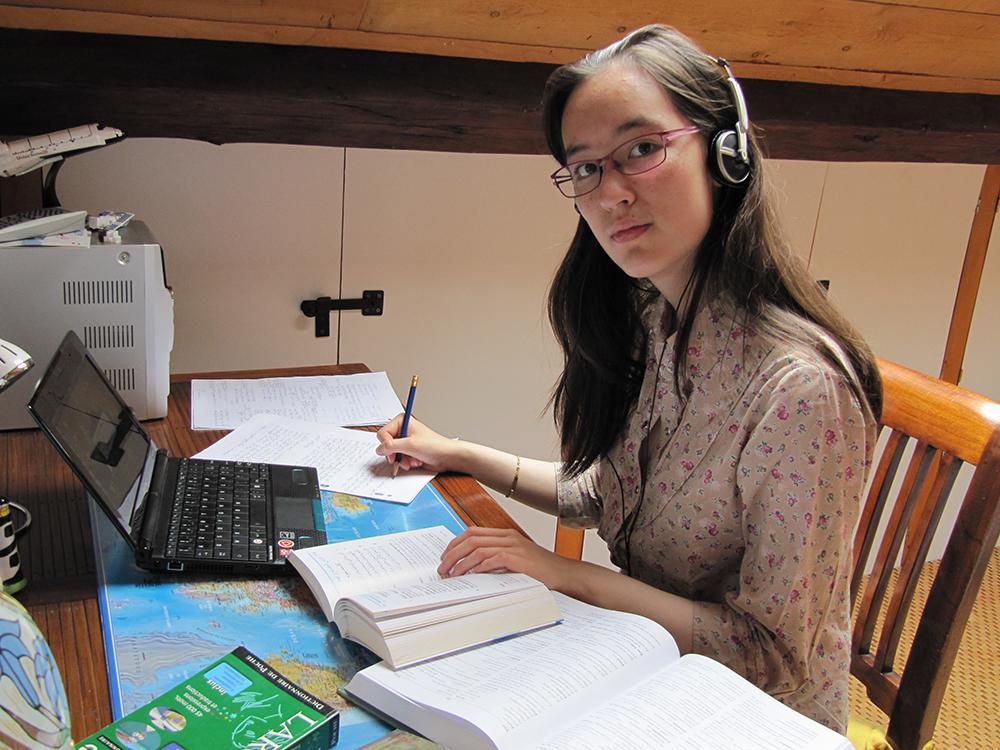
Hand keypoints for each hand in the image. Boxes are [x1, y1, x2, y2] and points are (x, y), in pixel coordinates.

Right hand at [375, 415, 456, 473]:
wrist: (447, 456)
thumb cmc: (434, 446)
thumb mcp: (410, 445)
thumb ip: (391, 446)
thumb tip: (379, 449)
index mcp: (402, 421)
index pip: (383, 433)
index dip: (386, 445)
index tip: (392, 453)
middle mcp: (402, 429)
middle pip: (386, 444)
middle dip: (395, 454)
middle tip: (402, 459)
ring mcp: (405, 440)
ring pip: (392, 453)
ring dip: (402, 460)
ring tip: (412, 461)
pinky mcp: (408, 450)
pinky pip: (399, 458)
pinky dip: (406, 462)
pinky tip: (416, 461)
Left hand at [437, 527, 575, 592]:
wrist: (565, 574)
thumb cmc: (541, 571)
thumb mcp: (516, 561)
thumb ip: (497, 560)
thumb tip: (472, 569)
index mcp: (506, 535)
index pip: (473, 532)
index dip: (455, 543)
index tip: (445, 557)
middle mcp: (508, 537)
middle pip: (471, 539)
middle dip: (452, 553)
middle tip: (443, 568)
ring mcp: (513, 546)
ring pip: (477, 549)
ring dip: (461, 563)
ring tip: (452, 575)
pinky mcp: (518, 559)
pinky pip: (491, 560)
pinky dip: (478, 568)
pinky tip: (470, 576)